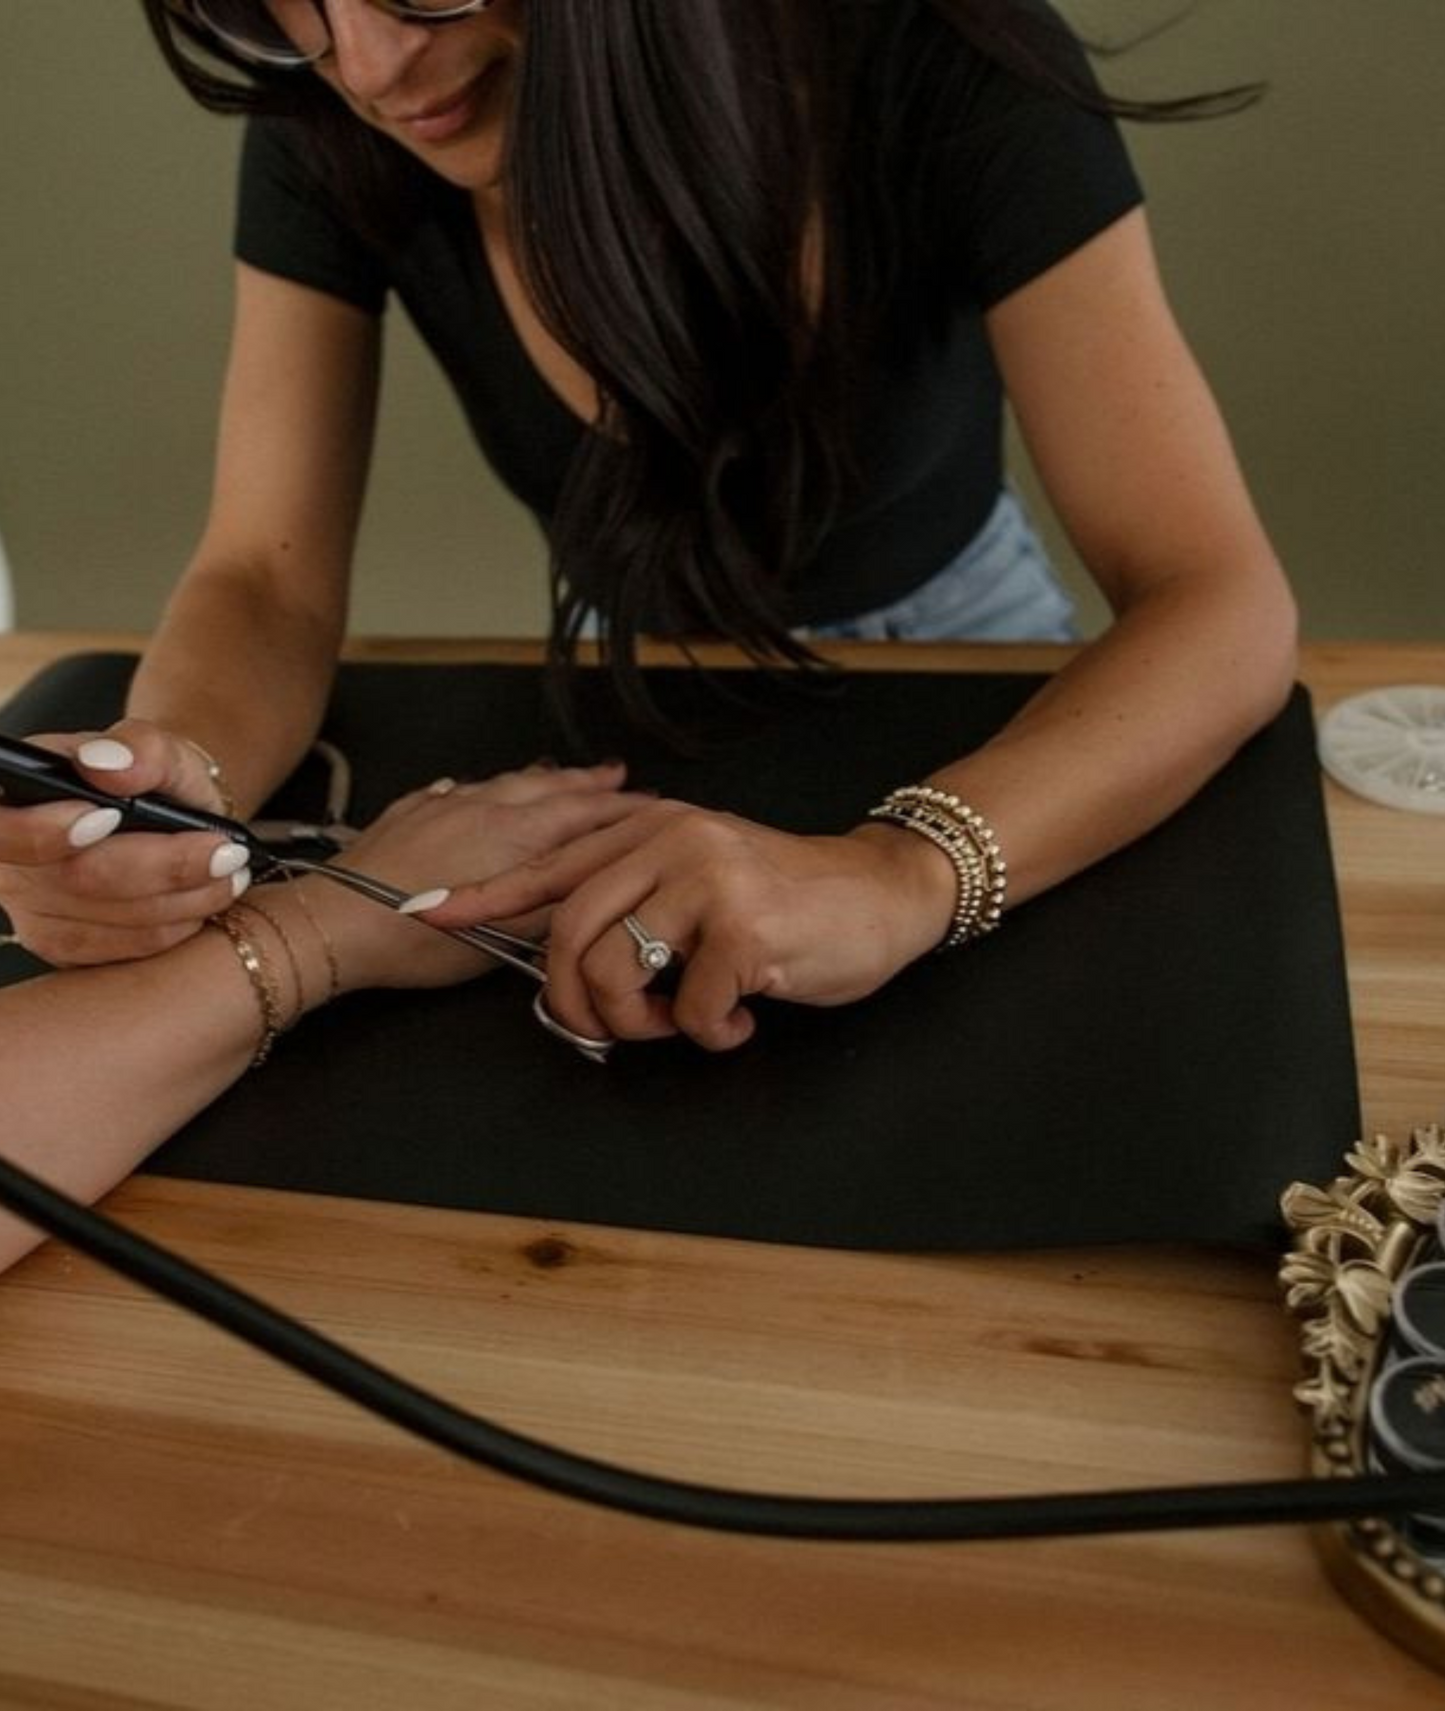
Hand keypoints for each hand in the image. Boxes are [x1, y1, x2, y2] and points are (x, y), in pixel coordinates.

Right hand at [0, 719, 250, 965]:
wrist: (169, 815)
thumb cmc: (152, 777)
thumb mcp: (157, 748)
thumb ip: (138, 747)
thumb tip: (105, 764)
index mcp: (11, 798)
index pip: (1, 829)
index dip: (43, 830)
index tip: (108, 817)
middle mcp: (10, 860)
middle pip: (73, 879)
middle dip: (161, 866)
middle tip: (226, 850)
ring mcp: (32, 910)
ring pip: (107, 920)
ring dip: (184, 898)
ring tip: (232, 869)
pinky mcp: (66, 945)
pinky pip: (123, 949)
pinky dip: (176, 924)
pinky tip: (207, 897)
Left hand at [297, 761, 646, 994]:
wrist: (334, 923)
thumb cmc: (413, 940)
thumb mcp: (503, 941)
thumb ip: (552, 911)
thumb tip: (586, 897)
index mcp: (516, 835)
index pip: (585, 813)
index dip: (622, 809)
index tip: (648, 805)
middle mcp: (485, 807)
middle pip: (551, 786)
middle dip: (589, 782)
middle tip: (617, 776)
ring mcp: (444, 803)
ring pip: (507, 781)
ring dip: (542, 779)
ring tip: (560, 775)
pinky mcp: (409, 812)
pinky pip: (458, 788)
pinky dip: (484, 787)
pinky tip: (478, 790)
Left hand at [408, 801, 957, 1049]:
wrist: (881, 896)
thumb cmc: (786, 900)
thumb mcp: (700, 874)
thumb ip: (636, 891)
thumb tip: (563, 945)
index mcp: (650, 828)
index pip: (549, 864)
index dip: (486, 895)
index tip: (429, 914)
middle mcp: (669, 840)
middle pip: (567, 933)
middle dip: (571, 1000)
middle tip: (608, 1030)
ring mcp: (704, 878)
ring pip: (613, 972)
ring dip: (638, 1024)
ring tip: (682, 1025)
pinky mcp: (741, 926)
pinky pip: (686, 1008)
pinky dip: (708, 1034)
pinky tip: (740, 1020)